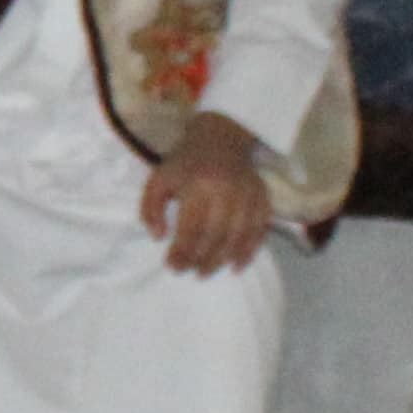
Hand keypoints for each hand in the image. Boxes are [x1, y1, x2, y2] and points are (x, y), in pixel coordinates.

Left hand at [143, 114, 275, 273]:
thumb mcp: (158, 179)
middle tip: (190, 272)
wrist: (219, 140)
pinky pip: (259, 230)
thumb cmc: (184, 164)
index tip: (173, 266)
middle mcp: (227, 190)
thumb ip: (150, 208)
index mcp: (199, 184)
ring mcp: (248, 195)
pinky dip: (249, 251)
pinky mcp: (262, 199)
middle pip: (216, 235)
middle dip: (201, 259)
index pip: (191, 227)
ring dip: (222, 259)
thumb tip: (158, 236)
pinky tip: (236, 265)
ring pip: (237, 236)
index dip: (182, 251)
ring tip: (205, 272)